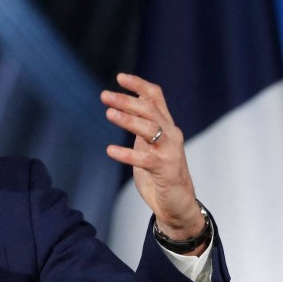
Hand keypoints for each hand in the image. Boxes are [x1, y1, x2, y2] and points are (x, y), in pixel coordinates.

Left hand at [103, 74, 204, 244]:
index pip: (156, 97)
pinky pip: (145, 159)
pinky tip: (110, 150)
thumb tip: (124, 106)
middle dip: (126, 101)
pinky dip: (127, 154)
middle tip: (104, 95)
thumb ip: (141, 127)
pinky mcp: (166, 170)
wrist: (178, 204)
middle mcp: (171, 134)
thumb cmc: (161, 173)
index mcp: (166, 125)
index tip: (120, 77)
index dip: (139, 85)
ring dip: (128, 120)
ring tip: (108, 113)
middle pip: (149, 110)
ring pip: (149, 129)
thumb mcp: (149, 144)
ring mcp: (170, 152)